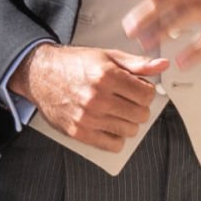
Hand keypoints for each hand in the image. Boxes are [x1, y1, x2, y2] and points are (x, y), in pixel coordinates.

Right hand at [10, 43, 169, 151]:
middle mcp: (97, 98)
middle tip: (128, 101)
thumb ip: (136, 63)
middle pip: (140, 114)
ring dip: (128, 122)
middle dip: (139, 107)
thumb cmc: (73, 65)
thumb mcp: (106, 56)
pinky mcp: (79, 132)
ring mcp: (88, 117)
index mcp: (106, 76)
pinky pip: (112, 144)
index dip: (146, 92)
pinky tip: (110, 125)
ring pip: (129, 130)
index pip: (146, 94)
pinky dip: (116, 137)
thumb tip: (160, 66)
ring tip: (118, 112)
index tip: (139, 90)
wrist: (40, 75)